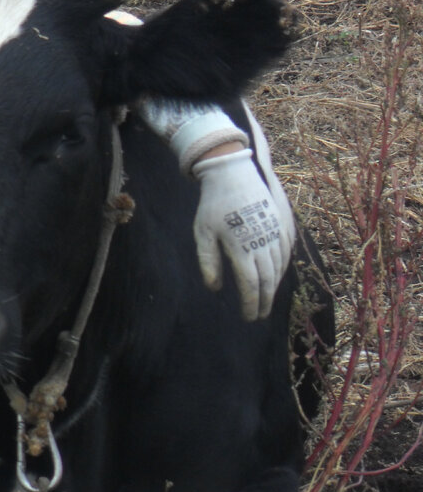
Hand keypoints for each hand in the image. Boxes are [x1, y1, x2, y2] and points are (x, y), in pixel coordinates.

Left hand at [192, 148, 288, 320]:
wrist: (234, 173)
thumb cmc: (214, 205)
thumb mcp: (203, 233)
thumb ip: (209, 262)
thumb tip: (215, 289)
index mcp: (242, 247)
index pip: (251, 285)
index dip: (251, 304)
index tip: (249, 317)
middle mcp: (263, 242)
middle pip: (268, 280)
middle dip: (265, 301)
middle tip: (260, 315)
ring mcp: (276, 232)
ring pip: (280, 267)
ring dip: (275, 286)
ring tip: (267, 300)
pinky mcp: (283, 223)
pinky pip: (287, 251)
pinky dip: (283, 267)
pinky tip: (277, 275)